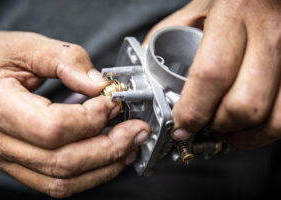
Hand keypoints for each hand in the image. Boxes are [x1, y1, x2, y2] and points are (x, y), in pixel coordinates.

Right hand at [0, 31, 149, 197]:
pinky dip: (87, 176)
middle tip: (137, 131)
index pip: (53, 127)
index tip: (112, 102)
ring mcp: (6, 158)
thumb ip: (66, 61)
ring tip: (129, 148)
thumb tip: (100, 85)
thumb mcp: (25, 47)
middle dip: (110, 148)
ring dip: (103, 168)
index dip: (91, 118)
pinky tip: (107, 160)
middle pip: (63, 162)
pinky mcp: (16, 163)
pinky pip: (53, 184)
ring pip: (61, 181)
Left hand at [145, 0, 280, 148]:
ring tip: (225, 128)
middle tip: (203, 124)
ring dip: (242, 134)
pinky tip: (249, 123)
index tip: (182, 124)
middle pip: (243, 105)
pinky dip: (264, 130)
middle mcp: (269, 34)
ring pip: (272, 119)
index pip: (211, 74)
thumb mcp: (195, 11)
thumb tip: (149, 73)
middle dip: (217, 126)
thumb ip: (166, 39)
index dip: (193, 110)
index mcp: (234, 14)